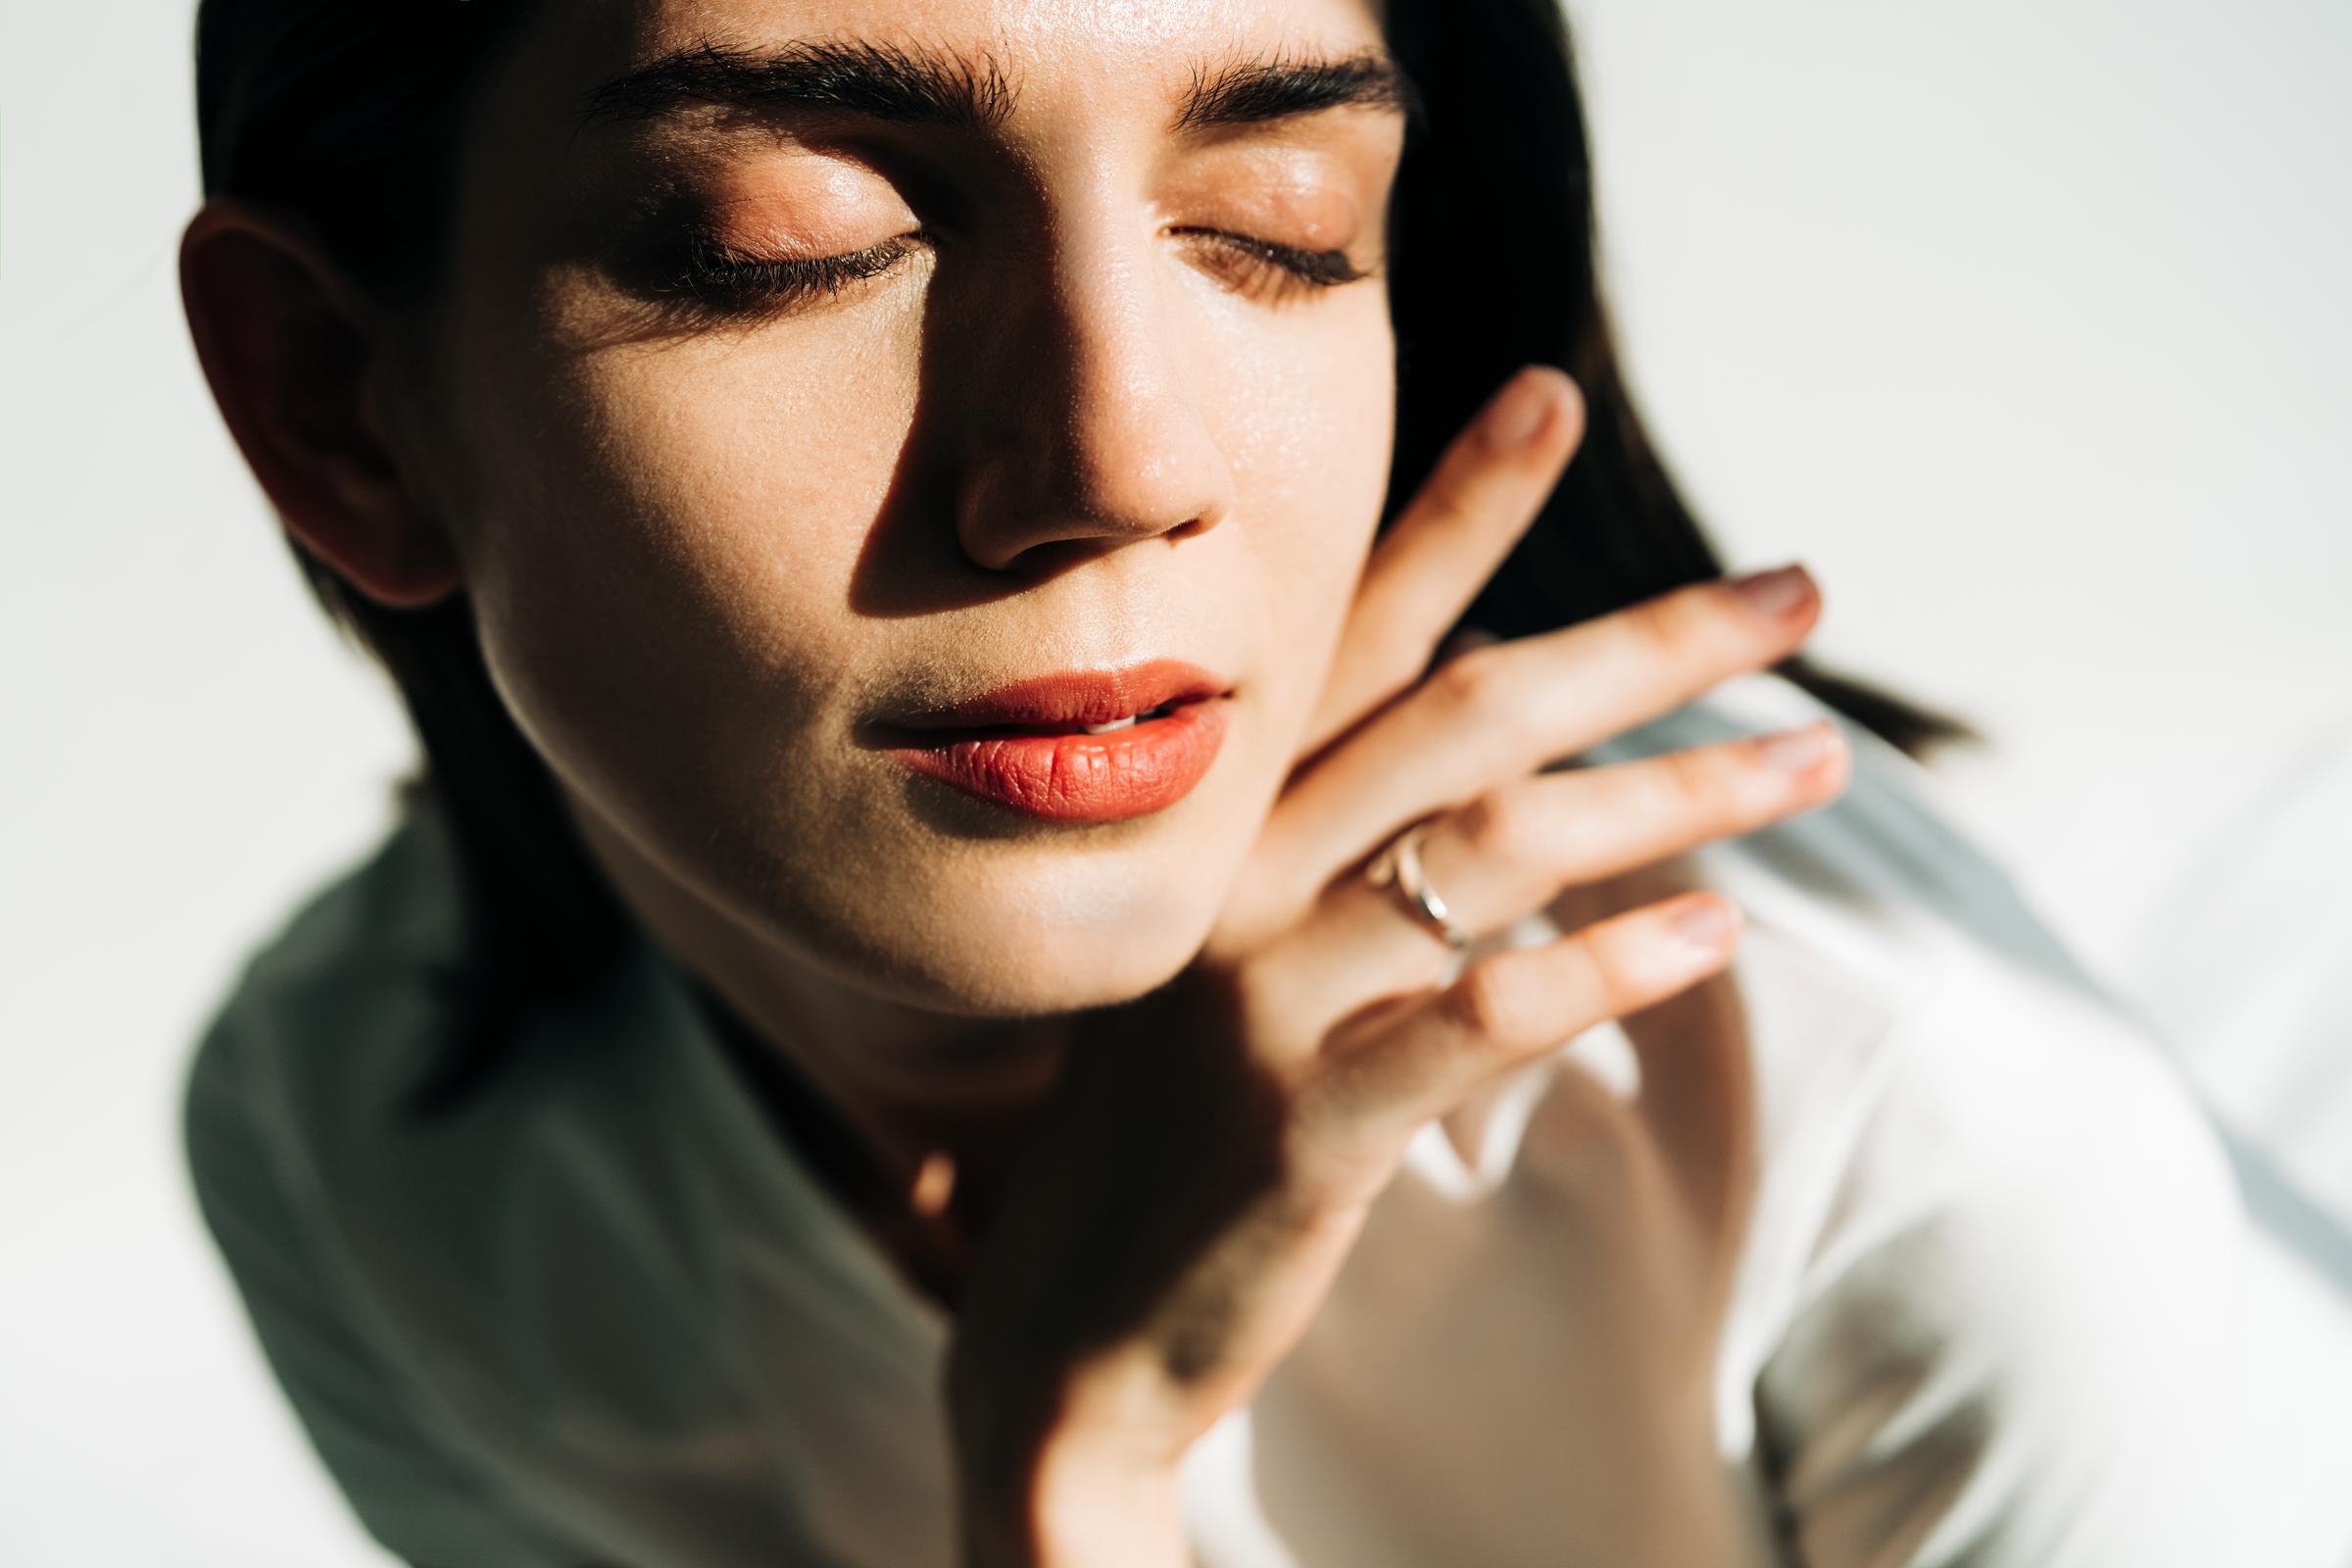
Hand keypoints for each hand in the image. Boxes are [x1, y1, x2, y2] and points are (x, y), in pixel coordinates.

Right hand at [944, 365, 1846, 1564]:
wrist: (1068, 1331)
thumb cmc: (1170, 1130)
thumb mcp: (1229, 955)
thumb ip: (1339, 842)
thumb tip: (1499, 737)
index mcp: (1216, 824)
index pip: (1354, 636)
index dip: (1454, 511)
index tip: (1548, 393)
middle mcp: (1233, 875)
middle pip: (1468, 711)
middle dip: (1645, 642)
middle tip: (1796, 593)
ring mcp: (1261, 994)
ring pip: (1496, 844)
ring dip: (1676, 794)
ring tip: (1814, 764)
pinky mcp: (1304, 1119)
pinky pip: (1479, 1013)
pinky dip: (1607, 964)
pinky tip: (1713, 933)